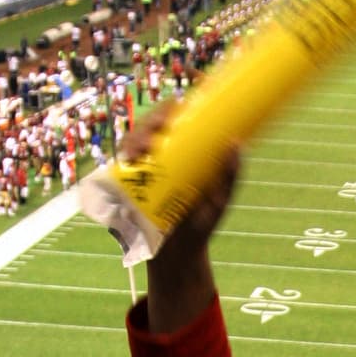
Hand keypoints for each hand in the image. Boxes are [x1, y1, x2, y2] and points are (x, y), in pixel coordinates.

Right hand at [122, 101, 240, 332]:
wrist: (180, 253)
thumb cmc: (202, 223)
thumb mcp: (221, 198)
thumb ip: (230, 174)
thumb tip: (237, 143)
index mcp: (181, 153)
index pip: (174, 119)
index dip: (173, 106)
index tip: (180, 103)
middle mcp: (158, 157)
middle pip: (149, 127)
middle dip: (151, 121)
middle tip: (161, 127)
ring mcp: (141, 171)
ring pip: (131, 143)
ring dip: (135, 140)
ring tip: (144, 148)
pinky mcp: (126, 187)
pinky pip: (118, 168)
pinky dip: (122, 161)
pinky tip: (131, 160)